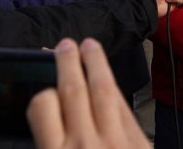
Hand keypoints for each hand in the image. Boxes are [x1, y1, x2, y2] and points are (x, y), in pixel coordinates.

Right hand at [28, 38, 150, 148]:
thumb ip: (52, 142)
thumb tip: (49, 109)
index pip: (43, 106)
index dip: (43, 92)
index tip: (44, 87)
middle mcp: (84, 145)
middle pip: (74, 90)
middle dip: (68, 62)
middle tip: (65, 44)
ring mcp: (115, 142)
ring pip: (104, 89)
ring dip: (96, 62)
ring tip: (89, 45)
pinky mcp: (139, 143)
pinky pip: (125, 107)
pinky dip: (114, 87)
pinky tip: (108, 76)